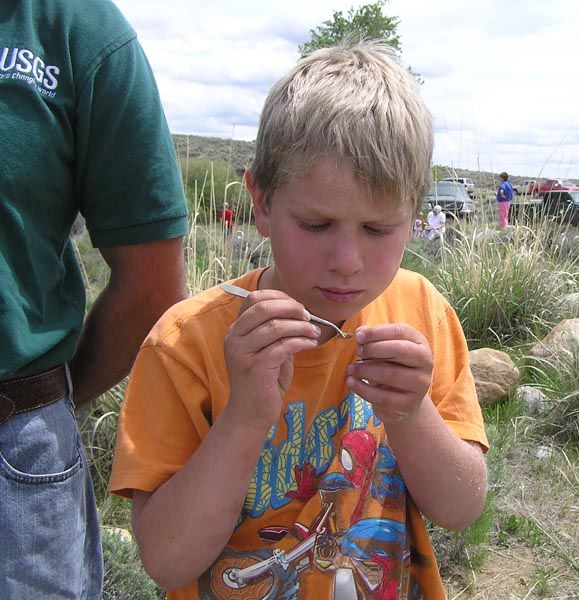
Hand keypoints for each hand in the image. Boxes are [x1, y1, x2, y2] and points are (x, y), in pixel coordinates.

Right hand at [224, 290, 320, 426]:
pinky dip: (301, 341)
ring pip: (275, 326)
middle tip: (308, 316)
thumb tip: (301, 312)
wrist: (250, 414)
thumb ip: (278, 330)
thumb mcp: (268, 350)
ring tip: (314, 331)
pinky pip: (283, 346)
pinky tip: (310, 343)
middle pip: (263, 307)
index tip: (298, 307)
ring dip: (300, 326)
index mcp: (236, 330)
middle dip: (291, 307)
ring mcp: (242, 353)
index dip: (279, 297)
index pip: (254, 298)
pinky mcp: (255, 368)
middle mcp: (234, 338)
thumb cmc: (263, 380)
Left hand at [346, 324, 432, 424]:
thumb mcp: (384, 351)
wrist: (400, 401)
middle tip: (358, 351)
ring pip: (391, 374)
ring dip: (366, 370)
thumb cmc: (390, 368)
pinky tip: (351, 382)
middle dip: (374, 349)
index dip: (377, 332)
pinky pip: (383, 397)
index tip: (358, 336)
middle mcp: (425, 362)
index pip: (401, 331)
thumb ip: (373, 340)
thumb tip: (360, 334)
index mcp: (419, 343)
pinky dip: (363, 389)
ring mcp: (421, 384)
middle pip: (400, 350)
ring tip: (351, 369)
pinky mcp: (410, 404)